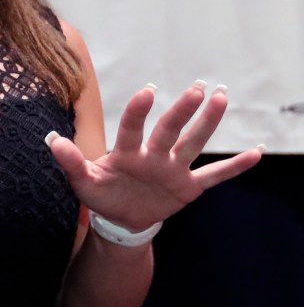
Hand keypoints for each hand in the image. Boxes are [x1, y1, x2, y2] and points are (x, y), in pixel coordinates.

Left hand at [45, 81, 263, 232]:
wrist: (120, 218)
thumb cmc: (101, 194)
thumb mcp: (82, 182)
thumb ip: (70, 161)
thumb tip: (51, 141)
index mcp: (127, 152)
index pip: (132, 128)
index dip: (138, 111)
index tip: (148, 91)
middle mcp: (153, 155)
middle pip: (169, 130)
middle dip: (182, 110)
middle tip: (197, 88)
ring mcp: (172, 169)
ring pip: (193, 143)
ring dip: (208, 123)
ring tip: (221, 98)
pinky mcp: (187, 187)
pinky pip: (214, 176)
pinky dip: (234, 167)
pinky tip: (255, 153)